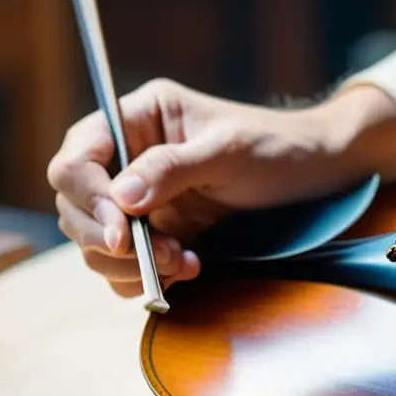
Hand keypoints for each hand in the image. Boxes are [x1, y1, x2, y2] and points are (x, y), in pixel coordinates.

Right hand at [47, 78, 395, 297]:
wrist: (319, 174)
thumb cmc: (278, 146)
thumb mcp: (228, 149)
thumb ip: (172, 168)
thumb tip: (120, 198)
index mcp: (138, 119)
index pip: (77, 159)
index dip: (86, 198)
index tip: (122, 231)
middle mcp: (130, 159)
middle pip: (77, 208)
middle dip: (112, 240)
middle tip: (161, 255)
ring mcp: (143, 200)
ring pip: (97, 243)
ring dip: (132, 264)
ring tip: (184, 262)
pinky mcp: (162, 233)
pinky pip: (127, 265)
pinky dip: (147, 276)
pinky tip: (189, 268)